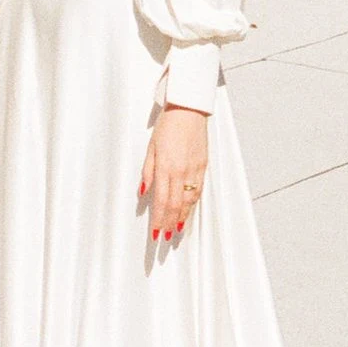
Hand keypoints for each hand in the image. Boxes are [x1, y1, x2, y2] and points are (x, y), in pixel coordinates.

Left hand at [140, 105, 208, 242]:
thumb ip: (148, 171)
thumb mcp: (151, 147)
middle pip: (175, 205)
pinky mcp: (203, 166)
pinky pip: (198, 190)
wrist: (189, 109)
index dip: (159, 219)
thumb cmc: (168, 124)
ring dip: (182, 218)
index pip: (162, 201)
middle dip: (169, 223)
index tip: (155, 232)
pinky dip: (193, 204)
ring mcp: (194, 170)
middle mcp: (181, 171)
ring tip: (176, 231)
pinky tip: (188, 211)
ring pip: (189, 201)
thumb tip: (144, 191)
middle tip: (164, 238)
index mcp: (166, 166)